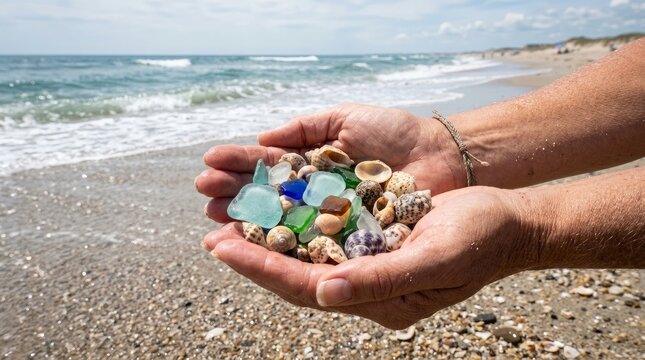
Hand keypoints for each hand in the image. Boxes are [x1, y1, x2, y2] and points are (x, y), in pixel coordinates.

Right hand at [195, 103, 462, 222]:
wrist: (440, 156)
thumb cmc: (395, 133)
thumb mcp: (345, 118)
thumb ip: (305, 127)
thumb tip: (262, 137)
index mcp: (314, 164)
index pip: (269, 166)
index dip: (240, 165)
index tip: (209, 164)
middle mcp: (316, 194)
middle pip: (268, 196)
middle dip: (234, 193)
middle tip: (204, 193)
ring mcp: (330, 219)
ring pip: (282, 222)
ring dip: (247, 220)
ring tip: (216, 217)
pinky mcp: (347, 240)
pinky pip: (310, 243)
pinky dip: (281, 243)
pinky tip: (253, 240)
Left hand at [202, 186, 535, 328]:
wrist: (507, 222)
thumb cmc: (479, 242)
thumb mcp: (434, 260)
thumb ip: (380, 280)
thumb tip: (323, 292)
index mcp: (376, 300)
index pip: (304, 287)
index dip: (261, 267)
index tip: (221, 246)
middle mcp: (364, 285)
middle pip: (295, 272)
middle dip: (253, 254)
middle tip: (211, 235)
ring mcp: (366, 261)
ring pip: (305, 251)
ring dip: (269, 236)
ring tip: (231, 220)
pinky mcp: (371, 237)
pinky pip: (325, 232)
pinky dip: (298, 219)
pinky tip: (276, 205)